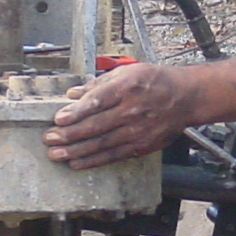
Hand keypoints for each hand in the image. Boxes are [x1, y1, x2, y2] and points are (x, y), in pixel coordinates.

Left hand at [44, 63, 192, 169]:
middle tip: (48, 139)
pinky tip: (76, 163)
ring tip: (56, 155)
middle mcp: (132, 110)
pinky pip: (113, 156)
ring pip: (102, 144)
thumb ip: (98, 83)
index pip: (97, 102)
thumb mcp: (127, 72)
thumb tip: (72, 94)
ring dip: (76, 151)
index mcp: (126, 87)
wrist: (186, 97)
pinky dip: (93, 161)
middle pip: (95, 126)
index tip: (57, 120)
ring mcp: (137, 130)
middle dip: (69, 135)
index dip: (76, 113)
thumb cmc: (155, 81)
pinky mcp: (142, 146)